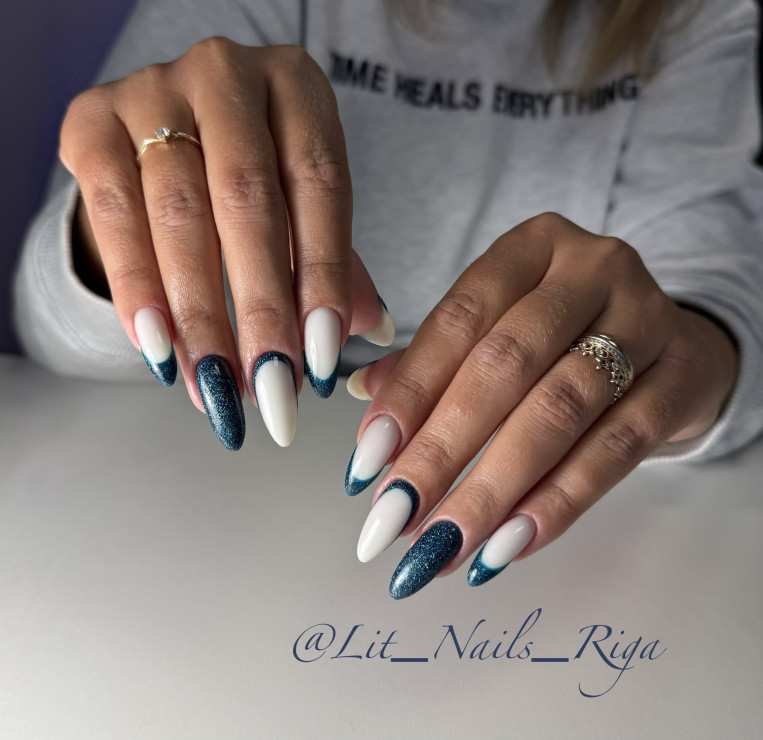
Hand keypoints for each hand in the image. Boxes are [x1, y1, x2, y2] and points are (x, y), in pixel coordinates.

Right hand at [60, 39, 392, 449]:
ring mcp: (151, 91)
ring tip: (219, 387)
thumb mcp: (303, 198)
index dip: (323, 275)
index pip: (319, 184)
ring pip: (179, 214)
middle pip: (247, 201)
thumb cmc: (254, 167)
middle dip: (261, 309)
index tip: (321, 358)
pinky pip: (113, 216)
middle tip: (274, 389)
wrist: (167, 122)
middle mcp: (224, 75)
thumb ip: (334, 258)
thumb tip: (375, 329)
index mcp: (295, 85)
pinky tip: (161, 350)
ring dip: (201, 315)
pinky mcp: (90, 123)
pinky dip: (138, 291)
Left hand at [344, 213, 737, 597]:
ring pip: (558, 411)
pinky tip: (509, 544)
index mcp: (531, 247)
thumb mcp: (502, 328)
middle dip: (441, 451)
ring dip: (493, 489)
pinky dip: (557, 502)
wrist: (674, 345)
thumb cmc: (567, 337)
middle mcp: (590, 268)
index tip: (367, 461)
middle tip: (394, 518)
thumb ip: (435, 360)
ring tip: (445, 546)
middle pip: (504, 366)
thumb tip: (363, 397)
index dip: (409, 393)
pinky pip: (618, 449)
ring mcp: (646, 317)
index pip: (458, 319)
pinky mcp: (683, 376)